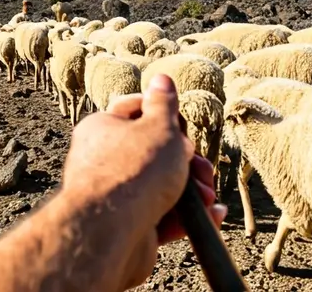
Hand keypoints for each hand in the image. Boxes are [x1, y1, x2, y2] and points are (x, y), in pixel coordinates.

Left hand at [60, 74, 226, 289]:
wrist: (111, 233)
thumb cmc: (134, 171)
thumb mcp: (159, 127)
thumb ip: (164, 104)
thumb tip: (161, 79)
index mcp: (102, 128)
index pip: (135, 110)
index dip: (164, 116)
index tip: (183, 128)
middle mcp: (104, 161)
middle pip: (154, 153)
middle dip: (187, 161)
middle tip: (203, 169)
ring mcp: (116, 197)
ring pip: (162, 187)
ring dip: (192, 191)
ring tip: (207, 197)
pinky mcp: (129, 227)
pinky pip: (164, 217)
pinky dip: (187, 218)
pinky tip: (210, 215)